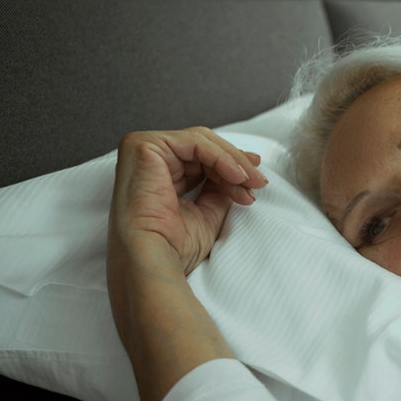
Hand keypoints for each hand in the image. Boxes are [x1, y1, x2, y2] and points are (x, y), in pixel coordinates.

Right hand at [109, 127, 266, 274]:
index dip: (231, 165)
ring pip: (201, 141)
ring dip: (233, 162)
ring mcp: (141, 149)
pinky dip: (221, 157)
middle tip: (260, 182)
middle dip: (236, 163)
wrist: (155, 259)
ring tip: (252, 183)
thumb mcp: (207, 212)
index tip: (257, 178)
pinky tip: (238, 176)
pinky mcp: (144, 147)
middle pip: (202, 147)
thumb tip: (240, 173)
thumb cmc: (174, 245)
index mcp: (156, 173)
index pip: (200, 158)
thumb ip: (219, 189)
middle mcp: (147, 159)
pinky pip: (194, 143)